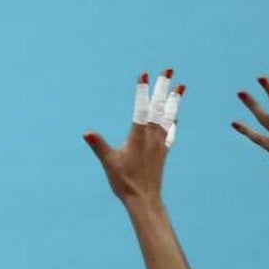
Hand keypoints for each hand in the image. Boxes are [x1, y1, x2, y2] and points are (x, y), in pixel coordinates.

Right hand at [84, 69, 183, 202]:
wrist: (144, 199)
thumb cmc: (124, 182)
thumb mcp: (109, 162)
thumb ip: (99, 146)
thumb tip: (87, 133)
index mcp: (138, 136)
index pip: (141, 109)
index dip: (142, 91)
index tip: (145, 75)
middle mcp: (152, 137)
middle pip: (159, 107)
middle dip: (163, 87)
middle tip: (168, 69)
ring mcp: (159, 143)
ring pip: (168, 116)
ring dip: (174, 100)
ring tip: (181, 86)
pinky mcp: (162, 152)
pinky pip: (170, 131)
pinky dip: (173, 120)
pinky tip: (175, 116)